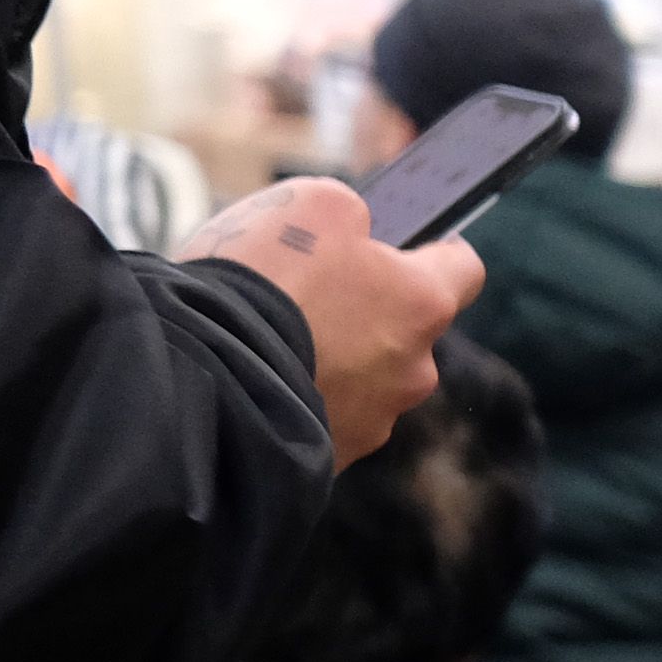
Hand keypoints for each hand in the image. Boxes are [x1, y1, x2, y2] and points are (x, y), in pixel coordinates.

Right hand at [183, 176, 482, 465]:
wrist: (199, 376)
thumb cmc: (264, 280)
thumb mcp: (313, 205)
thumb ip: (352, 215)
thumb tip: (356, 232)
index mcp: (424, 304)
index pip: (463, 269)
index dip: (436, 249)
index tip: (413, 242)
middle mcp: (413, 370)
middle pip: (405, 330)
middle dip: (366, 310)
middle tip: (308, 292)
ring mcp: (373, 420)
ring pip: (363, 379)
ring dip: (330, 359)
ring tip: (269, 340)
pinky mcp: (329, 457)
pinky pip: (321, 417)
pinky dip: (296, 397)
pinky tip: (253, 381)